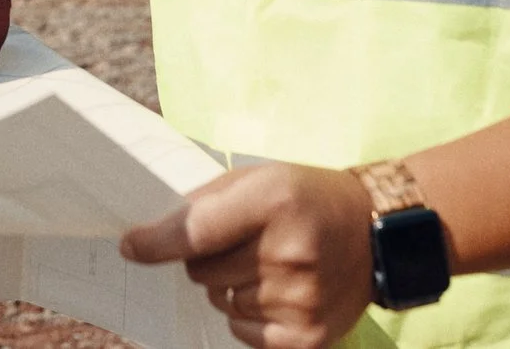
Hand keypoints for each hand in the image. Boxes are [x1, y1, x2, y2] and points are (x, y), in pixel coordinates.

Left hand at [120, 162, 376, 348]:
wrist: (378, 232)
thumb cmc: (307, 198)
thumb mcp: (262, 177)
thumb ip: (207, 202)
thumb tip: (152, 238)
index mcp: (274, 200)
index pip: (197, 230)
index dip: (157, 242)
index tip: (131, 247)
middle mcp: (288, 253)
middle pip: (202, 272)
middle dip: (207, 260)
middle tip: (243, 243)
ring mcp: (300, 299)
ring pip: (221, 301)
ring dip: (231, 286)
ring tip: (270, 265)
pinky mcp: (307, 337)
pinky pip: (242, 331)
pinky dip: (249, 314)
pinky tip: (280, 291)